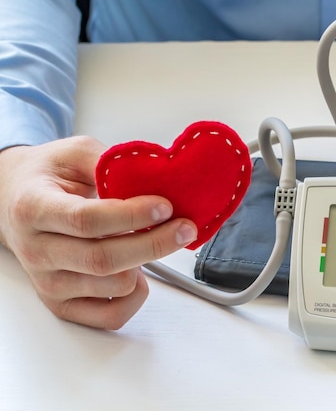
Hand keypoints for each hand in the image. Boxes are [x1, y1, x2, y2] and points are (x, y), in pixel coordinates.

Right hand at [0, 136, 197, 328]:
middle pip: (104, 259)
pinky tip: (137, 269)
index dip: (132, 215)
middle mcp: (37, 251)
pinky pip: (112, 316)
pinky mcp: (63, 306)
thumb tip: (154, 175)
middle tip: (184, 227)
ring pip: (115, 286)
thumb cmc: (49, 178)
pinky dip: (136, 295)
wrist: (16, 202)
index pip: (87, 220)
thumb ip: (109, 163)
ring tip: (150, 240)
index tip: (165, 206)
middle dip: (155, 243)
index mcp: (34, 208)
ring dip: (146, 264)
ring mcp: (49, 284)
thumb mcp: (75, 154)